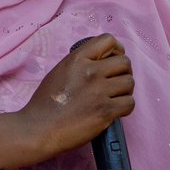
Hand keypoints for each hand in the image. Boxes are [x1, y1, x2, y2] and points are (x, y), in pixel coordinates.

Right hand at [15, 33, 134, 159]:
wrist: (39, 129)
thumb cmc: (45, 103)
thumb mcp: (59, 72)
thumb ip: (80, 63)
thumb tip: (101, 62)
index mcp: (77, 59)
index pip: (109, 40)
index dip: (116, 50)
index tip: (113, 61)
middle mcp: (90, 71)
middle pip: (125, 62)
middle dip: (123, 72)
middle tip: (114, 83)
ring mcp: (99, 91)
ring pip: (129, 82)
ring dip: (125, 91)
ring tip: (114, 97)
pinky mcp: (105, 111)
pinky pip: (129, 103)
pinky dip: (124, 107)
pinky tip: (114, 110)